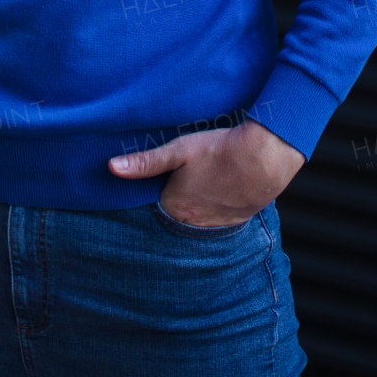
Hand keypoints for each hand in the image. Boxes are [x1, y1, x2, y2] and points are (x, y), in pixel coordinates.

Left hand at [107, 118, 304, 226]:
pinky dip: (215, 208)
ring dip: (197, 205)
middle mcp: (192, 224)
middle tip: (186, 177)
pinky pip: (217, 220)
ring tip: (203, 183)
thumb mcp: (178, 150)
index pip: (154, 204)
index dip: (157, 188)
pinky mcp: (236, 222)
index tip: (163, 176)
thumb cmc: (220, 150)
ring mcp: (215, 226)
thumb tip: (111, 168)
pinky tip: (220, 190)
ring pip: (197, 218)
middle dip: (177, 199)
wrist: (264, 157)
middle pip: (176, 213)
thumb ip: (145, 162)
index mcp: (174, 207)